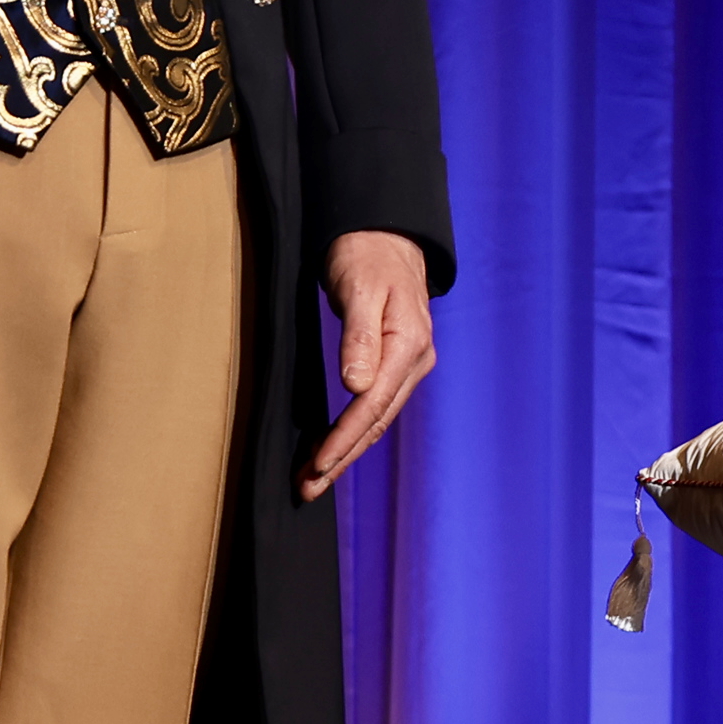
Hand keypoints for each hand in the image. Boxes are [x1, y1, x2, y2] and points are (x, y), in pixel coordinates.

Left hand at [300, 230, 435, 500]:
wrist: (385, 236)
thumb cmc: (368, 255)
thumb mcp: (361, 288)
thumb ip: (359, 337)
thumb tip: (356, 385)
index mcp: (409, 345)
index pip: (373, 404)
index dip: (345, 437)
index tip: (318, 463)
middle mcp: (415, 361)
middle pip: (377, 421)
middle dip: (342, 457)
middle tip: (308, 487)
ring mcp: (408, 365)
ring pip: (377, 419)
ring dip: (347, 451)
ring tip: (314, 478)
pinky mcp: (396, 365)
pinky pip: (375, 407)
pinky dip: (354, 431)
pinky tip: (334, 447)